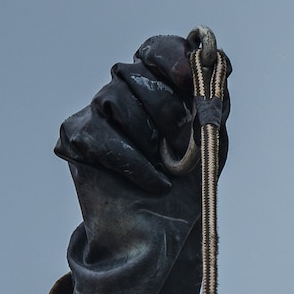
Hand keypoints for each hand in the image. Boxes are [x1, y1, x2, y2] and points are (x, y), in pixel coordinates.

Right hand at [53, 35, 231, 293]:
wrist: (165, 241)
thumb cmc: (189, 192)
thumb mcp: (211, 141)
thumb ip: (212, 99)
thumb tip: (216, 57)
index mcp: (159, 90)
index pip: (156, 52)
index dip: (170, 57)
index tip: (187, 74)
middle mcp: (125, 96)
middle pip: (134, 72)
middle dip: (166, 108)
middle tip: (182, 145)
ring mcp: (98, 115)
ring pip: (113, 96)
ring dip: (148, 136)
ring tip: (167, 169)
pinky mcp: (77, 139)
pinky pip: (98, 132)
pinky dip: (131, 159)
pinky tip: (151, 182)